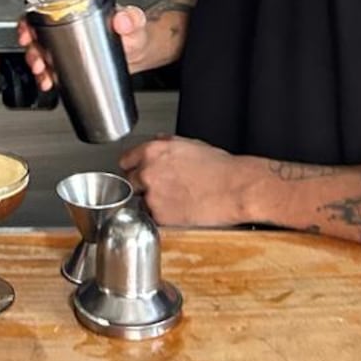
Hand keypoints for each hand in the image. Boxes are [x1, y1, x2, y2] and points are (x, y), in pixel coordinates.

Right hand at [10, 0, 149, 91]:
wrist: (138, 56)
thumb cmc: (136, 33)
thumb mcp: (135, 23)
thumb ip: (132, 18)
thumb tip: (123, 19)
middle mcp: (70, 14)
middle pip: (38, 14)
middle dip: (27, 27)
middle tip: (29, 40)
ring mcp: (66, 34)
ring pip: (38, 39)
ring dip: (33, 53)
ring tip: (40, 66)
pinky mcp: (66, 53)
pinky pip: (47, 60)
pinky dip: (42, 71)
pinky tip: (46, 79)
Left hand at [119, 135, 248, 226]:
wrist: (234, 189)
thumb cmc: (219, 167)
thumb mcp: (190, 144)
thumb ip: (166, 143)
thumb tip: (157, 142)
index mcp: (152, 151)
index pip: (125, 161)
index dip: (134, 167)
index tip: (138, 172)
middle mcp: (148, 172)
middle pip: (131, 182)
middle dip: (143, 185)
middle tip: (164, 188)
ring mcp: (152, 196)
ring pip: (142, 202)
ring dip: (153, 202)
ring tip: (177, 200)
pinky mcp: (160, 216)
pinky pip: (153, 218)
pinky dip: (163, 217)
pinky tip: (180, 211)